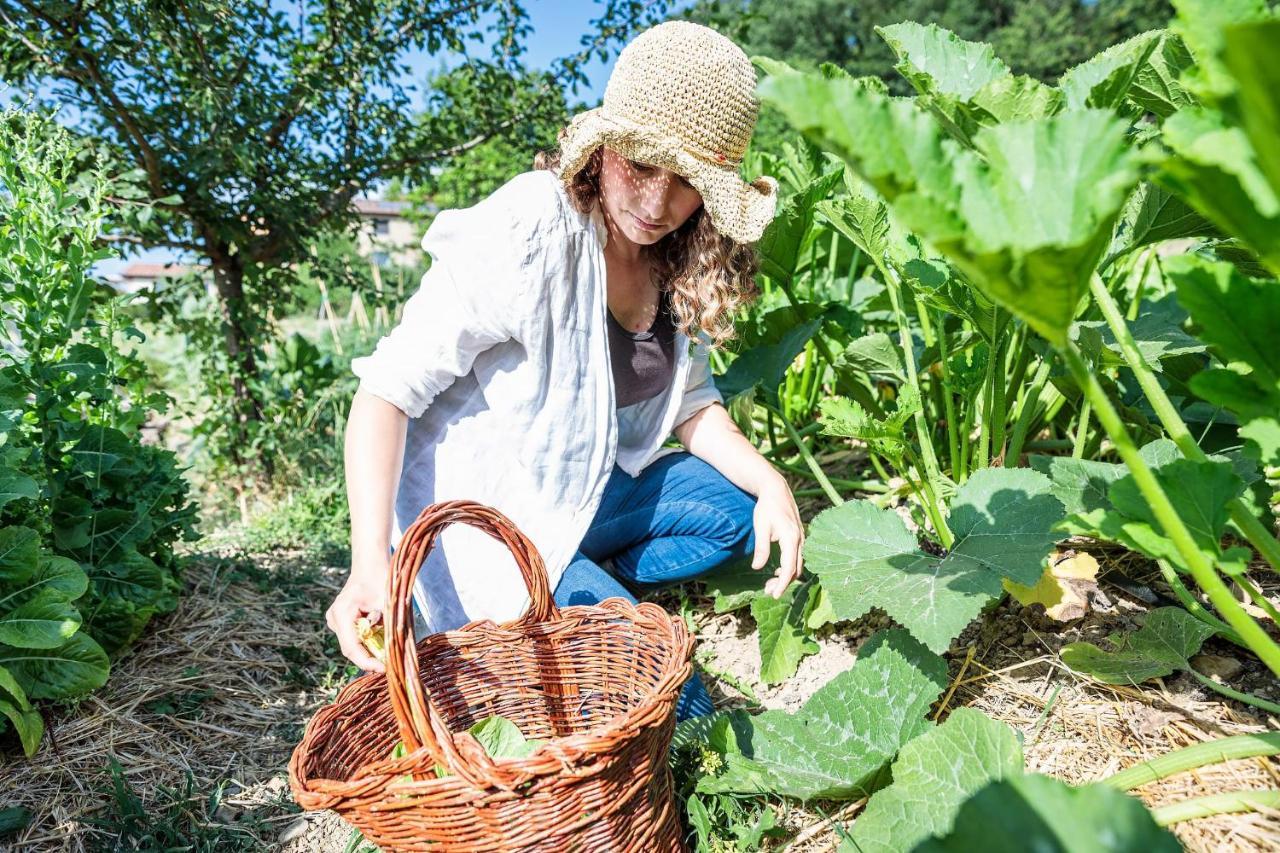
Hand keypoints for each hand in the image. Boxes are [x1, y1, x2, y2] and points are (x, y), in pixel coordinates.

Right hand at [325, 551, 389, 672]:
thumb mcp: (388, 603)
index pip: (352, 647)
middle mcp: (334, 618)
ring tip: (385, 650)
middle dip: (370, 658)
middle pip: (351, 649)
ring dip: (369, 649)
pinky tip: (378, 637)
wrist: (370, 565)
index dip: (367, 662)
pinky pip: (353, 637)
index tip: (383, 669)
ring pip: (352, 644)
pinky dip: (367, 641)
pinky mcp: (340, 621)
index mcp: (343, 613)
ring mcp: (335, 620)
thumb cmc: (380, 579)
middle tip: (388, 664)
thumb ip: (388, 627)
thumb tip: (393, 651)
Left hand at [750, 476, 804, 598]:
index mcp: (791, 538)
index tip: (774, 594)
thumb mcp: (761, 527)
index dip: (782, 584)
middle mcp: (800, 539)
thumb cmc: (767, 507)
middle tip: (768, 591)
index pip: (789, 568)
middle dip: (783, 583)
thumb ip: (761, 548)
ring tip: (770, 584)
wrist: (776, 489)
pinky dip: (789, 567)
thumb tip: (757, 567)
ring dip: (786, 576)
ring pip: (798, 564)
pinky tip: (776, 572)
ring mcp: (801, 538)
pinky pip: (797, 557)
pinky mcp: (799, 537)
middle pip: (796, 569)